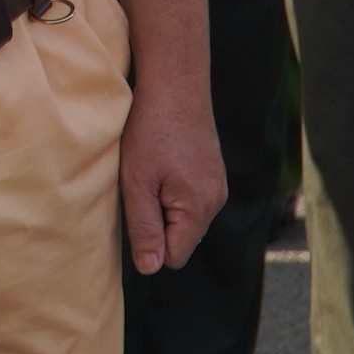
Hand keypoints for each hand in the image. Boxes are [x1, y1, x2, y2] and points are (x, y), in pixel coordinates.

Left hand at [118, 87, 225, 275]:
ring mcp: (217, 185)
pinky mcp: (212, 172)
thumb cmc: (149, 131)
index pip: (174, 256)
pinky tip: (161, 162)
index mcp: (199, 209)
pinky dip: (172, 189)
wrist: (175, 84)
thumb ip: (144, 228)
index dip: (150, 242)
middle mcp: (216, 201)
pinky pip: (190, 198)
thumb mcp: (137, 183)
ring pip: (185, 217)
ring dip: (163, 204)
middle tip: (140, 186)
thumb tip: (151, 269)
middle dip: (157, 223)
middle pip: (182, 238)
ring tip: (149, 171)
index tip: (135, 210)